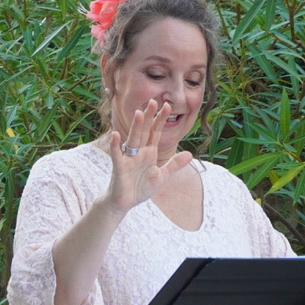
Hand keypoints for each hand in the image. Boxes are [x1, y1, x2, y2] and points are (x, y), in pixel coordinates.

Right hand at [106, 99, 192, 213]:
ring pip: (133, 139)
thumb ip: (174, 165)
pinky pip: (116, 155)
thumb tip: (190, 154)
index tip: (167, 106)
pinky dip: (115, 145)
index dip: (160, 120)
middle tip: (154, 101)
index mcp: (149, 153)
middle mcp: (138, 152)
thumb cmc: (140, 188)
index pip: (155, 133)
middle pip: (144, 131)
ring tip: (139, 113)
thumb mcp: (162, 177)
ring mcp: (128, 158)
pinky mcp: (119, 167)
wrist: (125, 203)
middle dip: (149, 117)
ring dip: (135, 127)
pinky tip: (115, 135)